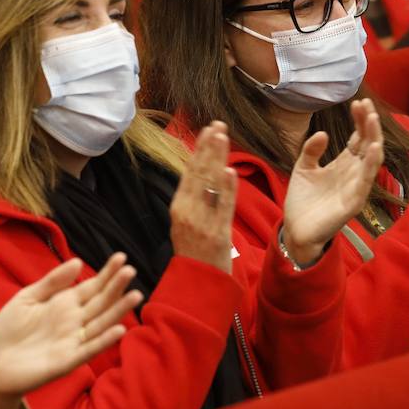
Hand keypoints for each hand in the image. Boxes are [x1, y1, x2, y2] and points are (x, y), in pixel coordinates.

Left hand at [0, 253, 141, 408]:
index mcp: (64, 304)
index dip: (107, 273)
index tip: (121, 257)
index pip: (92, 286)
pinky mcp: (67, 360)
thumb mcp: (26, 299)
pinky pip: (89, 349)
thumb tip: (78, 261)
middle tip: (130, 270)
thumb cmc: (7, 332)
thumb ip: (51, 282)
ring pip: (101, 323)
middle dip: (116, 286)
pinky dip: (104, 340)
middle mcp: (74, 321)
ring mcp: (73, 340)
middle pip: (101, 302)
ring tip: (135, 295)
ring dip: (118, 311)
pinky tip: (119, 329)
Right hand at [169, 122, 237, 273]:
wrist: (198, 283)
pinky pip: (222, 208)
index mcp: (179, 207)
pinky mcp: (217, 234)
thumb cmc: (194, 251)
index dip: (200, 150)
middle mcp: (187, 212)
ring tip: (223, 137)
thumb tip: (202, 171)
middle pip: (199, 174)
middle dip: (209, 148)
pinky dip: (227, 189)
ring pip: (210, 186)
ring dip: (217, 160)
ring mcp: (201, 223)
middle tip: (218, 125)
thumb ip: (194, 198)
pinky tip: (229, 171)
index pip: (190, 172)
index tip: (208, 130)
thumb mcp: (186, 222)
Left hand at [283, 98, 384, 263]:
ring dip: (374, 138)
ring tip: (373, 119)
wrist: (295, 230)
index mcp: (343, 164)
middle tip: (366, 104)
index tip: (358, 102)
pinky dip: (371, 164)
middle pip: (367, 144)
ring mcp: (356, 187)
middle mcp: (353, 173)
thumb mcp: (303, 168)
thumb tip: (323, 134)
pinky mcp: (354, 202)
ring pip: (372, 160)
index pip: (357, 137)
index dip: (359, 120)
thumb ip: (311, 150)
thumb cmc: (302, 201)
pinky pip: (366, 181)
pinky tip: (373, 147)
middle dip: (369, 124)